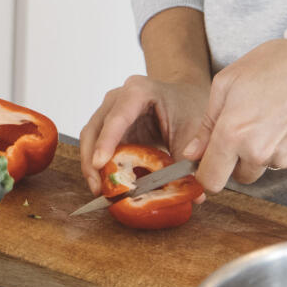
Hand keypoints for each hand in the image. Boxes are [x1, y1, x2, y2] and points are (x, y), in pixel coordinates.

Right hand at [79, 75, 209, 193]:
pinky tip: (106, 183)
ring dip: (91, 165)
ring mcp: (110, 110)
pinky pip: (97, 145)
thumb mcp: (194, 132)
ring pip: (90, 137)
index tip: (99, 163)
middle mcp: (119, 97)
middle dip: (92, 159)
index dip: (106, 140)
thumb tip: (196, 195)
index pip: (117, 116)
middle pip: (95, 127)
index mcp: (140, 91)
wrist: (186, 96)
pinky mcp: (109, 126)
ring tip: (100, 190)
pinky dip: (99, 164)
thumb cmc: (188, 106)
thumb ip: (191, 162)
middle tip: (98, 188)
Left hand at [182, 38, 286, 190]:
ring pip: (266, 167)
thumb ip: (207, 124)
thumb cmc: (275, 65)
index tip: (211, 164)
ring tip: (277, 117)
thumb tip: (191, 154)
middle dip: (239, 160)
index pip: (211, 180)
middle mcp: (259, 152)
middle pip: (240, 177)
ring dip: (267, 151)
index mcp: (232, 134)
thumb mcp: (228, 82)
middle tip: (251, 127)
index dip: (208, 174)